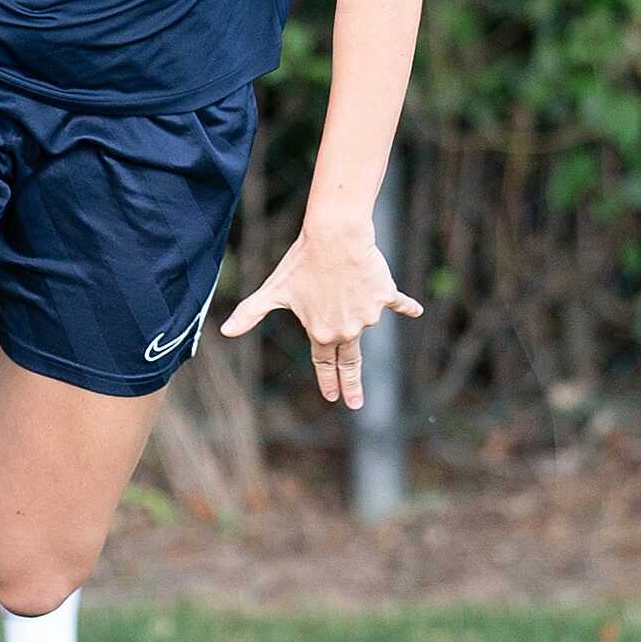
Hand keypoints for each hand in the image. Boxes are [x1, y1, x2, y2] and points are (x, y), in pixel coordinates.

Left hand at [220, 220, 421, 409]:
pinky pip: (398, 304)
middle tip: (356, 403)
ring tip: (346, 284)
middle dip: (351, 385)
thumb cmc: (301, 263)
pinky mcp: (384, 297)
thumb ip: (250, 313)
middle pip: (350, 362)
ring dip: (358, 308)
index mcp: (321, 333)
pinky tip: (416, 311)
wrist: (335, 237)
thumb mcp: (273, 291)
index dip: (327, 380)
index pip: (324, 363)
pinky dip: (407, 307)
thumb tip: (224, 331)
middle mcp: (346, 330)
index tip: (332, 398)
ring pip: (364, 319)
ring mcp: (368, 316)